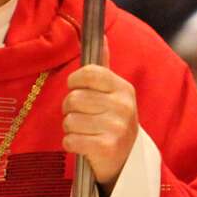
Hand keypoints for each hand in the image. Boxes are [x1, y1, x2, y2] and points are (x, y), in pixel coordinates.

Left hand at [62, 65, 138, 186]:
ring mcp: (117, 128)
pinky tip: (83, 145)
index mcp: (124, 89)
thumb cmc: (113, 121)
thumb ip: (103, 67)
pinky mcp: (106, 148)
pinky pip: (70, 140)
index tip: (77, 89)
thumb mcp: (113, 94)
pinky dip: (70, 144)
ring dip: (70, 129)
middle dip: (70, 109)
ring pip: (69, 120)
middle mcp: (123, 106)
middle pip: (73, 98)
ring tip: (84, 132)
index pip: (88, 73)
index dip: (75, 81)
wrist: (126, 161)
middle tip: (82, 117)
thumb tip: (101, 36)